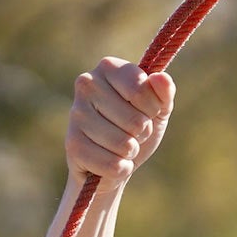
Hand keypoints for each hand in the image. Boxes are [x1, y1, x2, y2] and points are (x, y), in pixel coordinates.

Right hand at [66, 57, 174, 185]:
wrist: (111, 164)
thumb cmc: (135, 130)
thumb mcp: (157, 110)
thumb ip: (164, 93)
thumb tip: (161, 77)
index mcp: (108, 67)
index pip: (142, 90)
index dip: (152, 110)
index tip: (145, 112)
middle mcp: (87, 83)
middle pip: (136, 121)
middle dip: (141, 134)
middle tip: (129, 133)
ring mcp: (76, 113)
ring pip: (124, 145)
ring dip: (130, 153)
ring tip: (119, 148)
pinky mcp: (72, 144)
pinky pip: (112, 165)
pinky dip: (119, 169)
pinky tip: (109, 162)